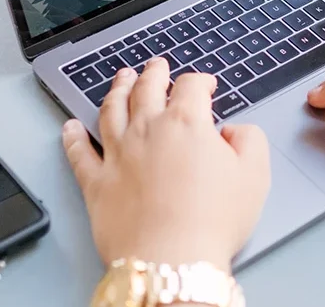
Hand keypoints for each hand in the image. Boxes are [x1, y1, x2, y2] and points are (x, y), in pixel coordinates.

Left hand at [62, 59, 270, 271]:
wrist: (171, 260)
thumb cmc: (212, 222)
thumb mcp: (254, 175)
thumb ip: (249, 140)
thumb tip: (235, 131)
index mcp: (186, 123)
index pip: (191, 86)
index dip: (201, 81)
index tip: (206, 85)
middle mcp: (148, 130)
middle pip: (146, 88)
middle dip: (154, 72)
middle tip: (156, 65)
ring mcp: (118, 154)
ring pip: (111, 109)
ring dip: (116, 89)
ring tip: (120, 78)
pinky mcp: (96, 183)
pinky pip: (79, 153)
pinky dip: (73, 137)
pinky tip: (70, 127)